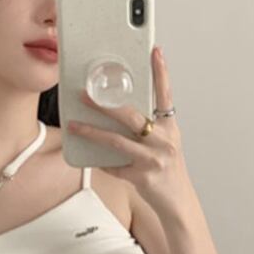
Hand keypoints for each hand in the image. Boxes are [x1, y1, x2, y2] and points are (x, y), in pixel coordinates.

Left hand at [65, 46, 190, 217]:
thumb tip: (119, 113)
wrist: (178, 202)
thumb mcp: (165, 144)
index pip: (165, 95)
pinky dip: (102, 162)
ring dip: (92, 132)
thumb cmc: (168, 170)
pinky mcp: (142, 177)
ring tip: (75, 125)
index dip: (161, 72)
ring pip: (116, 141)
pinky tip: (92, 158)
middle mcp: (164, 141)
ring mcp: (153, 160)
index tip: (155, 51)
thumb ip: (148, 128)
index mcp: (170, 129)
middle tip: (85, 94)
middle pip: (131, 116)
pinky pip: (114, 166)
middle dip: (105, 104)